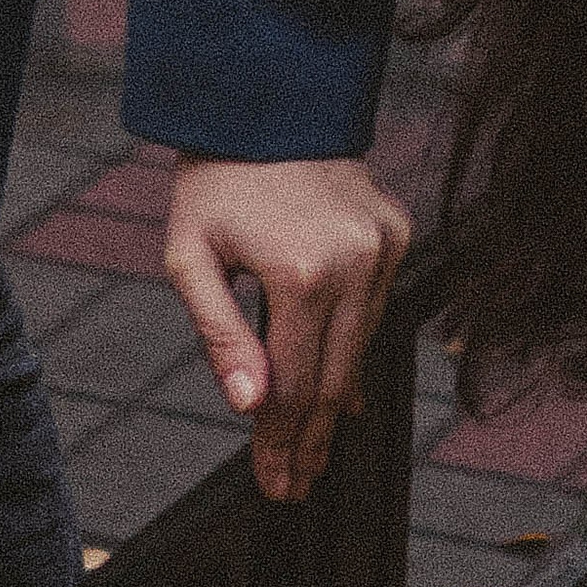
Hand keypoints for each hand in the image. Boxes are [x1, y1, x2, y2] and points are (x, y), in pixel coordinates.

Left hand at [163, 153, 411, 502]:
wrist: (269, 98)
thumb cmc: (218, 180)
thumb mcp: (191, 259)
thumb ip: (221, 337)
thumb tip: (250, 406)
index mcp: (301, 273)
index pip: (293, 386)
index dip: (280, 443)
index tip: (274, 486)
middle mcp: (355, 262)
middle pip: (334, 379)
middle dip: (310, 440)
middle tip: (295, 487)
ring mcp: (382, 245)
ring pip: (361, 347)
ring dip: (334, 401)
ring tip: (312, 451)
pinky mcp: (395, 230)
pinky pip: (377, 308)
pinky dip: (357, 347)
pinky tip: (341, 390)